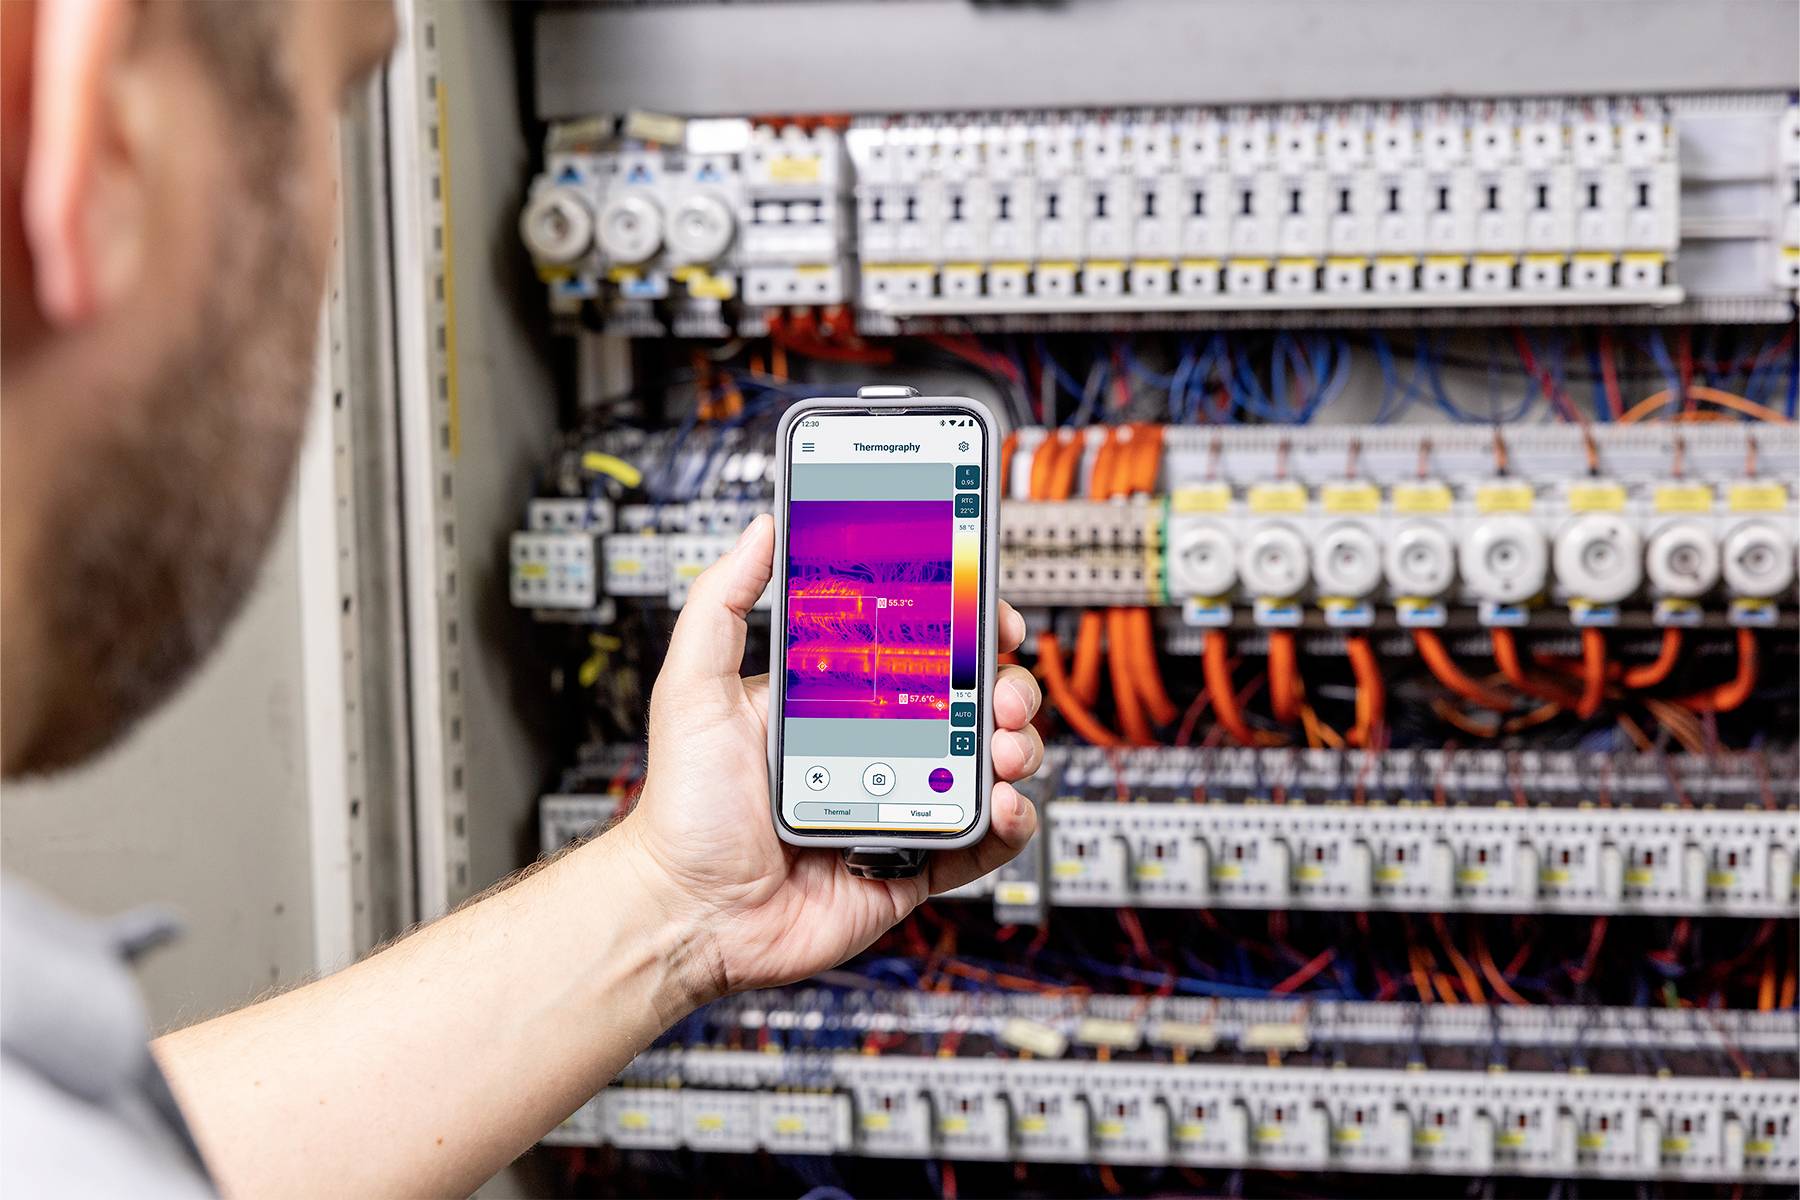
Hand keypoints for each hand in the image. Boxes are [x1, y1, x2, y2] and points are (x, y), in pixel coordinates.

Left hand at [615, 514, 1041, 1001]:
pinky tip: (1000, 803)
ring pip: (990, 764)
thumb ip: (721, 601)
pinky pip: (983, 842)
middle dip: (1005, 687)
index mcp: (839, 699)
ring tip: (1002, 749)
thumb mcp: (691, 685)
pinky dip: (1009, 820)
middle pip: (973, 702)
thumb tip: (762, 528)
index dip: (967, 627)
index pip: (922, 647)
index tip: (988, 612)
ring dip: (1015, 747)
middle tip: (999, 693)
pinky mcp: (916, 864)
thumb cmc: (683, 807)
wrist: (687, 911)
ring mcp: (901, 803)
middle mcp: (879, 746)